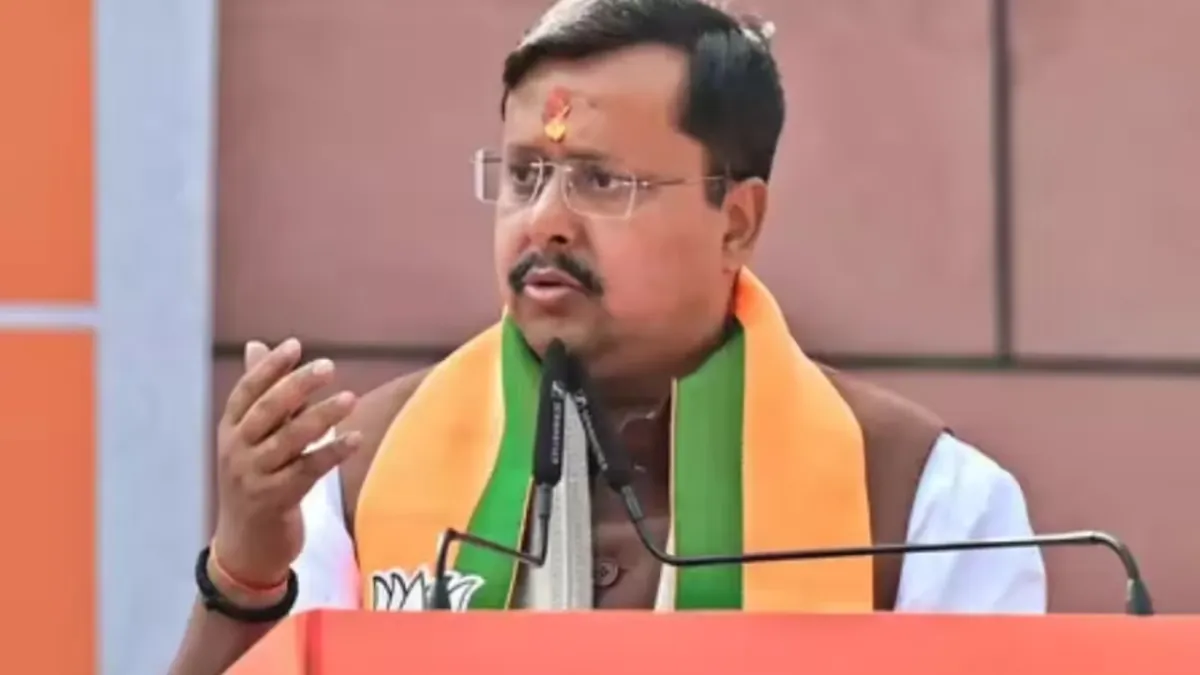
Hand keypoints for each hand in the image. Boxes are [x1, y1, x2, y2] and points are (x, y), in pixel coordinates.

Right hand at [210, 338, 359, 594]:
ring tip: (350, 398)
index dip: (269, 367)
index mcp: (230, 431)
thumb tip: (257, 345)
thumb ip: (262, 395)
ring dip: (321, 417)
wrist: (244, 547)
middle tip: (328, 366)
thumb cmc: (254, 482)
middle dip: (297, 386)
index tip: (295, 345)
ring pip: (289, 440)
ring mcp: (254, 477)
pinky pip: (308, 470)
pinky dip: (333, 453)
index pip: (246, 392)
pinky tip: (356, 438)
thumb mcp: (249, 439)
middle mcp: (237, 451)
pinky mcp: (276, 500)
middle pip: (267, 411)